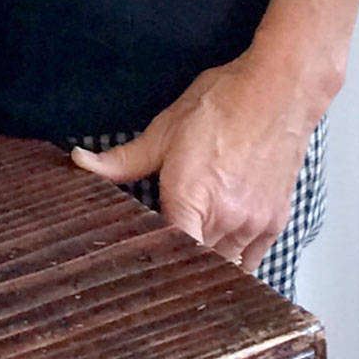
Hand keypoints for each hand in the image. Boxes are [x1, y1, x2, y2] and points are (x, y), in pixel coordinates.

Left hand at [69, 51, 320, 273]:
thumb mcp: (164, 129)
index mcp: (194, 198)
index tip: (139, 264)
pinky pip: (251, 261)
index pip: (172, 257)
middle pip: (196, 266)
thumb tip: (81, 162)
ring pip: (226, 268)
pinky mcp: (275, 224)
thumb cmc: (222, 104)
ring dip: (206, 262)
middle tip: (160, 255)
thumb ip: (123, 160)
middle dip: (177, 263)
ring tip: (190, 246)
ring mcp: (255, 225)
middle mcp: (227, 218)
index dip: (154, 265)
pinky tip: (218, 241)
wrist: (278, 90)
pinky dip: (234, 259)